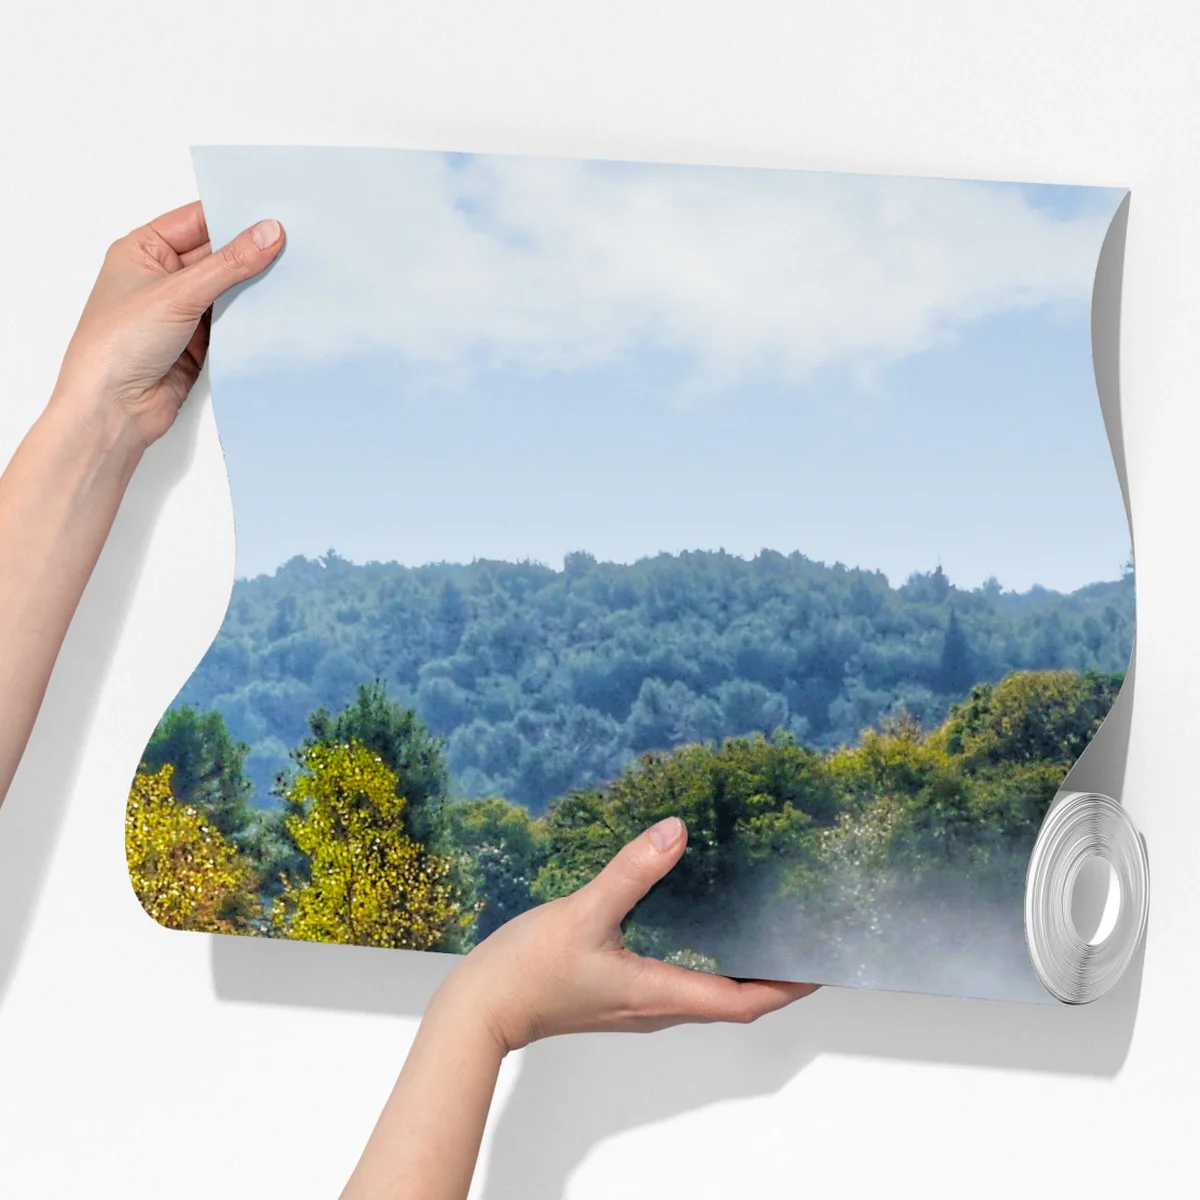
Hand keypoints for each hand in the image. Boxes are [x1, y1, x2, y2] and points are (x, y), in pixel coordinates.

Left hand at [49, 201, 283, 452]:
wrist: (113, 410)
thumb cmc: (117, 345)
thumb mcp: (178, 292)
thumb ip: (228, 264)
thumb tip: (267, 233)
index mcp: (143, 250)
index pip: (197, 221)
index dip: (233, 217)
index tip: (274, 215)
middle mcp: (162, 278)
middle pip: (217, 255)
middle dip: (250, 254)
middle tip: (292, 245)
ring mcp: (181, 312)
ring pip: (228, 290)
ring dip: (253, 289)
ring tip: (293, 275)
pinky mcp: (199, 343)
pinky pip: (233, 323)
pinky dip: (252, 319)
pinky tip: (277, 311)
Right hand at [432, 816, 817, 1054]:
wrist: (481, 1009)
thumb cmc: (529, 970)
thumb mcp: (584, 912)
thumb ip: (632, 871)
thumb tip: (676, 831)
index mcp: (658, 995)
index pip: (742, 1002)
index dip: (786, 986)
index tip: (820, 965)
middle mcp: (655, 1008)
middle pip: (732, 1001)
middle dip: (772, 977)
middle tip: (800, 940)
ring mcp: (636, 1005)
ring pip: (705, 993)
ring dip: (739, 970)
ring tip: (761, 931)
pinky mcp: (617, 995)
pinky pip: (677, 983)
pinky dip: (703, 963)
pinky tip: (697, 927)